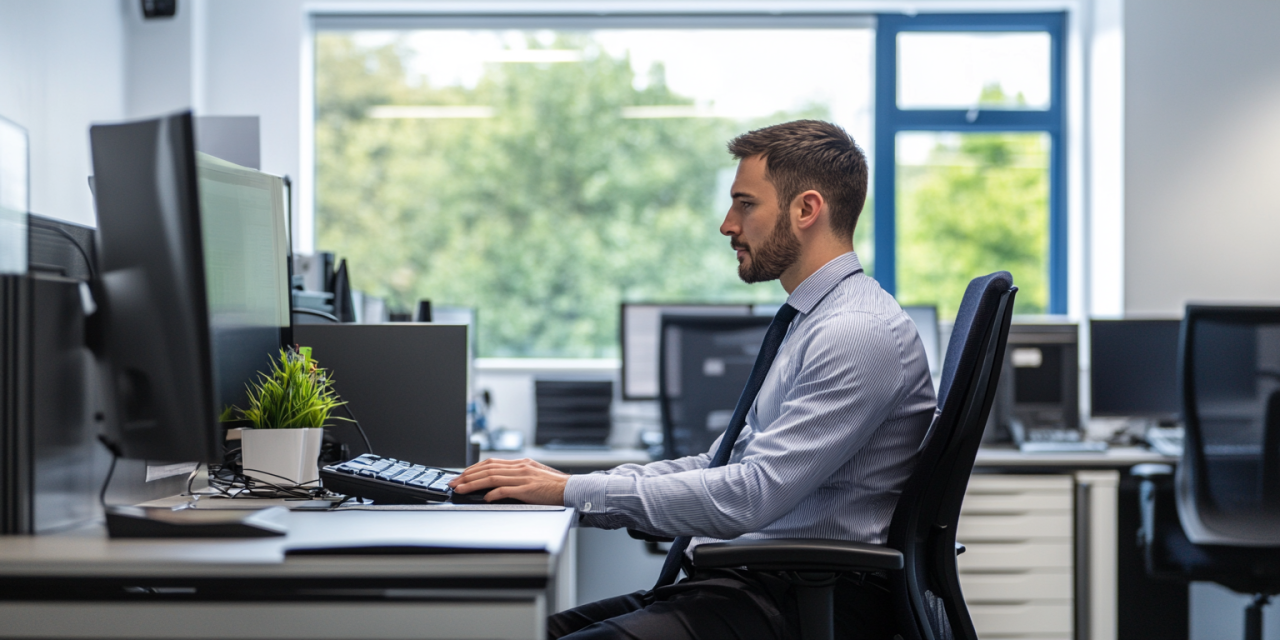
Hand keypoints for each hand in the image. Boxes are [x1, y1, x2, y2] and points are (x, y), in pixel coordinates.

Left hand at [449, 458, 569, 504]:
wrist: (572, 490)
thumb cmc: (554, 487)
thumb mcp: (533, 475)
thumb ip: (516, 477)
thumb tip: (496, 485)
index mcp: (520, 463)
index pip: (491, 462)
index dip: (473, 469)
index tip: (461, 475)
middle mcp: (520, 467)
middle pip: (487, 468)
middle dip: (467, 476)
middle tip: (454, 483)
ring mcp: (524, 477)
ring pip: (492, 478)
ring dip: (473, 484)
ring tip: (461, 490)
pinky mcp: (528, 489)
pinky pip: (506, 490)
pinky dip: (493, 493)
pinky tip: (485, 498)